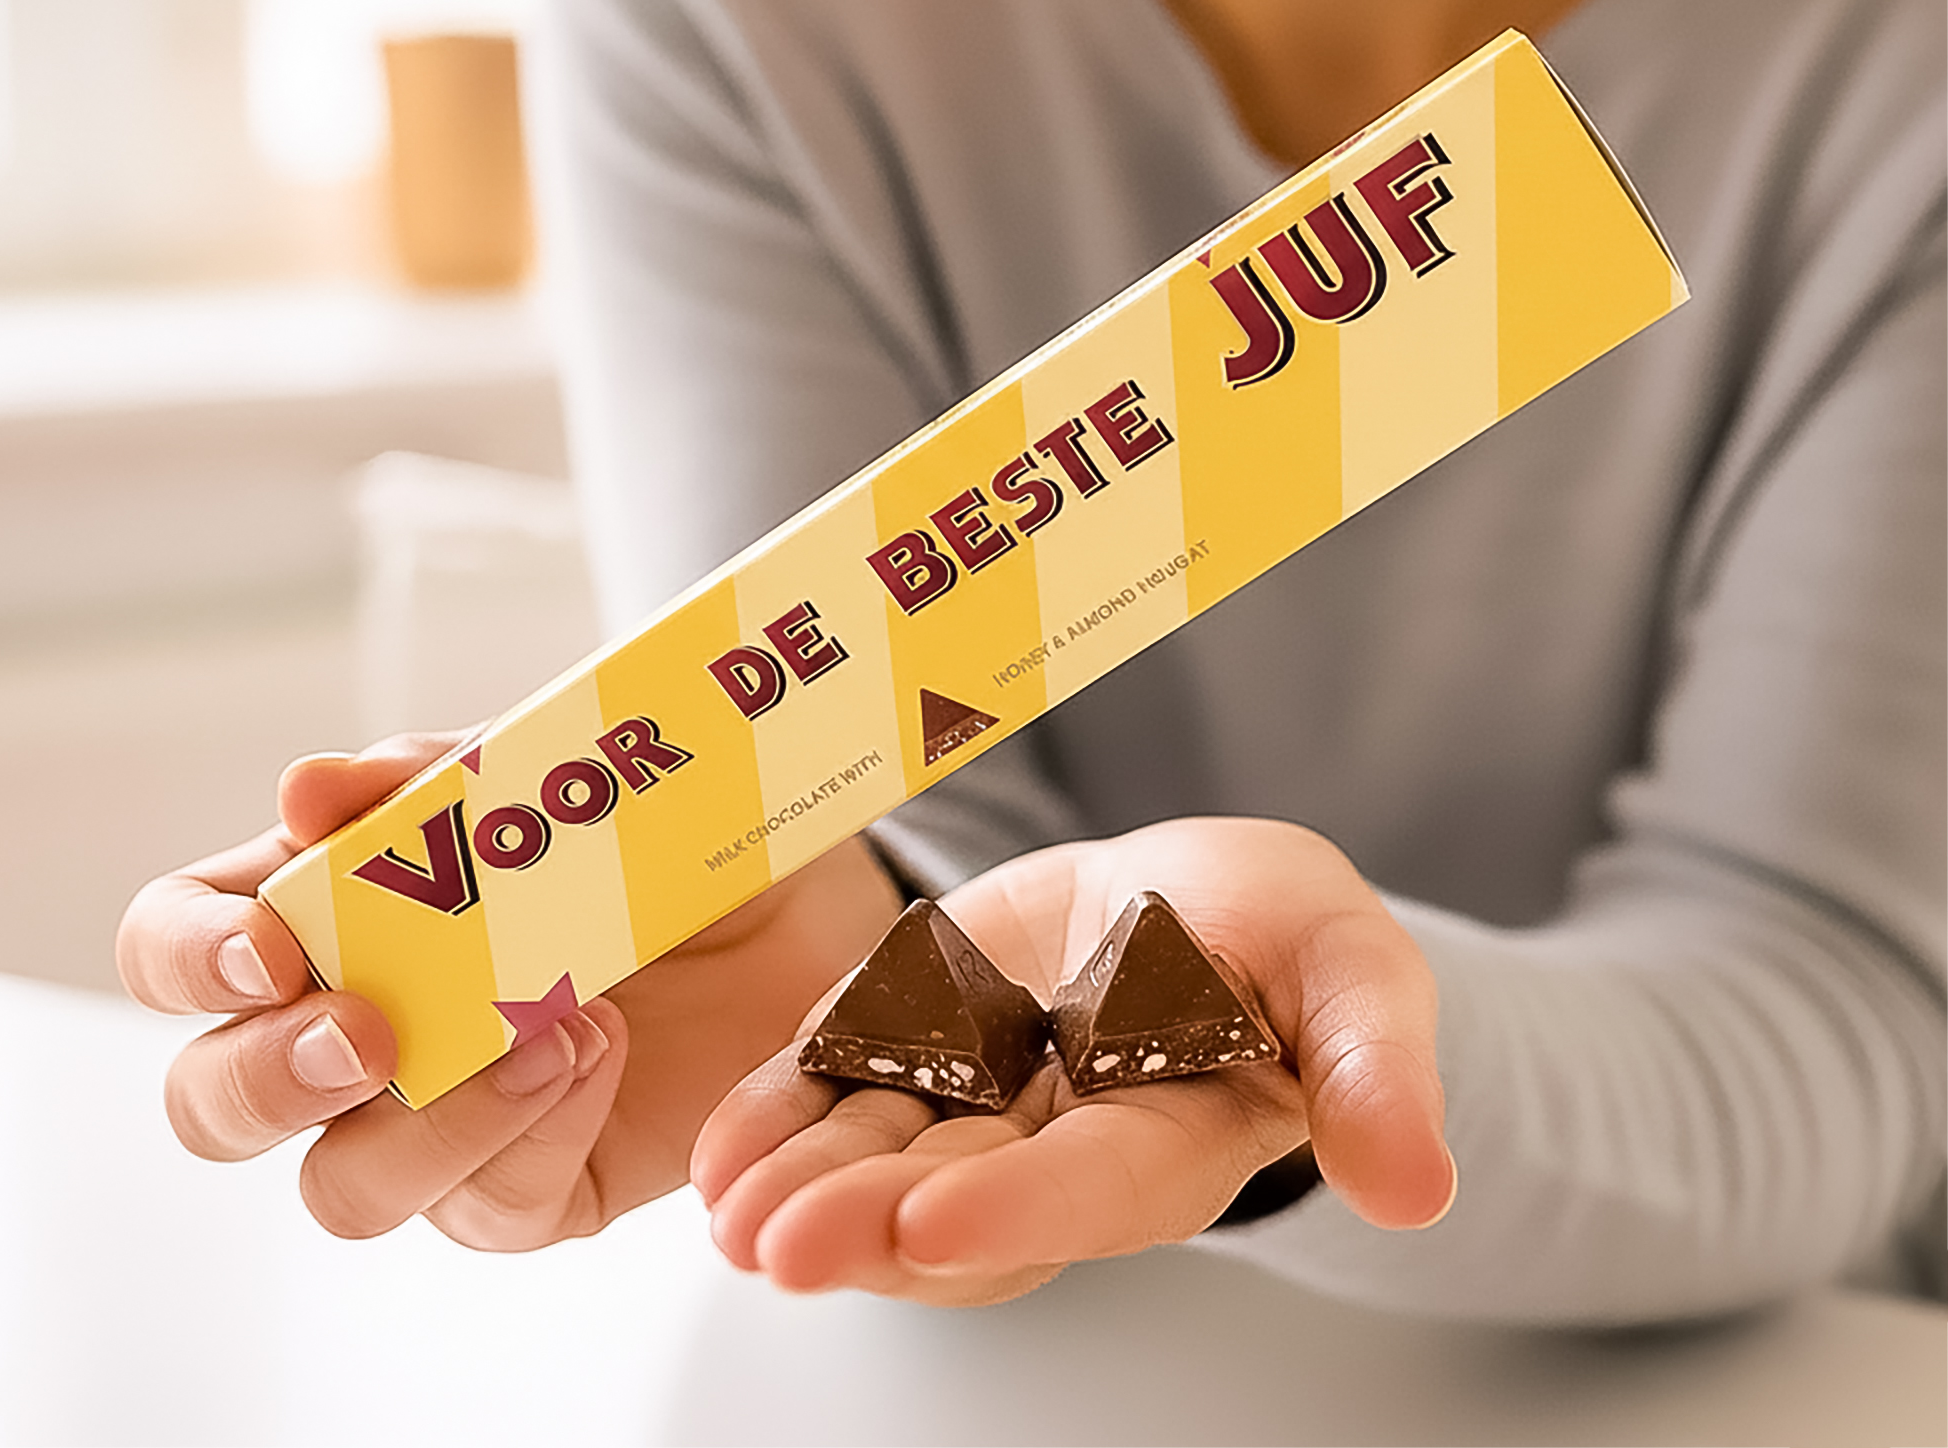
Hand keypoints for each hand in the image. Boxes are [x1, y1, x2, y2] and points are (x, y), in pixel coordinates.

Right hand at [116, 734, 901, 1247]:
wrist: (802, 893)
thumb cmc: (651, 824)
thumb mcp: (555, 772)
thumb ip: (434, 779)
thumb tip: (306, 785)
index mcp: (326, 912)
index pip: (178, 946)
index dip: (189, 953)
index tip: (270, 940)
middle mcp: (358, 1032)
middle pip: (214, 1103)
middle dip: (270, 1076)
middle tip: (369, 1030)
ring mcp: (437, 1124)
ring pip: (344, 1190)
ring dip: (429, 1120)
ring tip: (546, 1026)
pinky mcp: (534, 1188)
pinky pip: (492, 1209)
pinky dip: (538, 1128)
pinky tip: (599, 1048)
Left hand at [690, 818, 1452, 1305]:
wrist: (1195, 894)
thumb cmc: (1285, 936)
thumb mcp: (1352, 969)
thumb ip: (1376, 1066)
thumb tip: (1419, 1184)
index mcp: (1173, 1139)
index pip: (1094, 1188)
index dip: (1020, 1208)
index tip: (935, 1224)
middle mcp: (1061, 1144)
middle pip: (963, 1199)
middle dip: (871, 1224)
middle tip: (781, 1243)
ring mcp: (979, 1099)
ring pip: (885, 1160)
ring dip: (804, 1189)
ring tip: (730, 1212)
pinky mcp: (918, 1042)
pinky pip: (842, 1091)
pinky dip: (778, 1122)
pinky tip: (718, 1154)